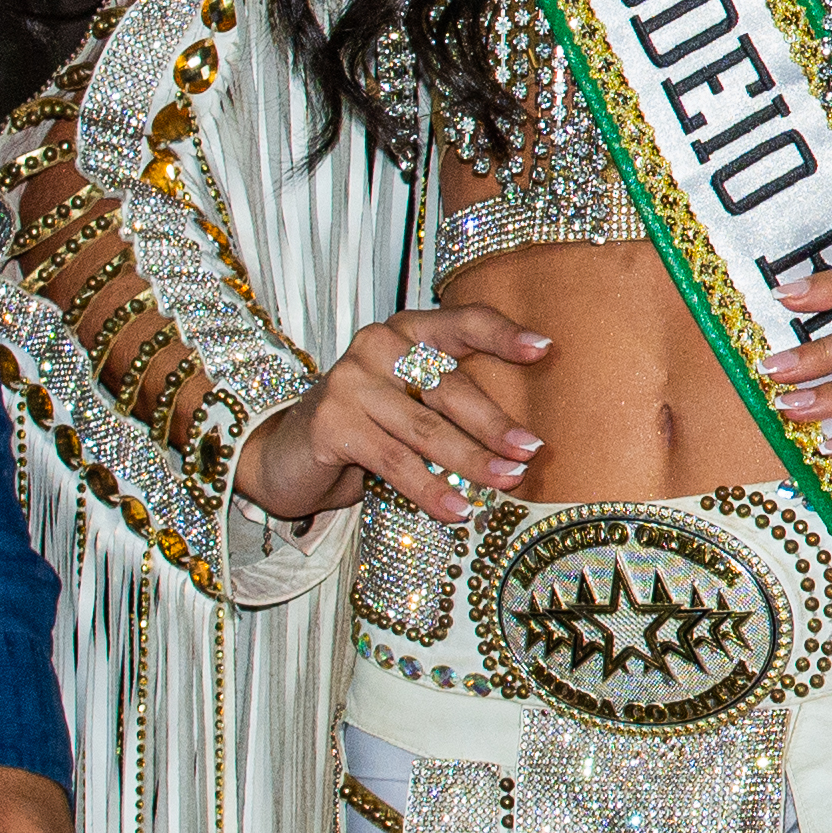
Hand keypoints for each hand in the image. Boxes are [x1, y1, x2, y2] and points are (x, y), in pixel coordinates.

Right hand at [232, 304, 553, 521]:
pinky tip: (457, 510)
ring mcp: (349, 381)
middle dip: (494, 423)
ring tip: (507, 482)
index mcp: (406, 330)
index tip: (545, 349)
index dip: (503, 335)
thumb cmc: (366, 429)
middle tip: (531, 451)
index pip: (463, 322)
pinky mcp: (331, 423)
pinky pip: (394, 461)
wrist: (285, 457)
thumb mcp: (410, 403)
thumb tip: (523, 441)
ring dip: (471, 460)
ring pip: (425, 428)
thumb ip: (451, 402)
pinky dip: (430, 489)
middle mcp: (377, 345)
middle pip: (449, 384)